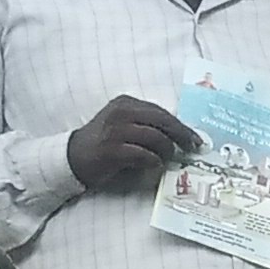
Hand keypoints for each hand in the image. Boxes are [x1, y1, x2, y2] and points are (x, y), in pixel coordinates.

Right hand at [64, 94, 198, 192]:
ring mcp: (115, 130)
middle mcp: (121, 113)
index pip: (160, 111)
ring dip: (167, 150)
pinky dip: (153, 160)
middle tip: (192, 148)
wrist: (74, 156)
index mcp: (126, 103)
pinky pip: (142, 154)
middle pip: (161, 120)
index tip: (195, 138)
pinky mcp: (112, 150)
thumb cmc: (104, 142)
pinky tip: (155, 164)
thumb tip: (179, 135)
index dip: (180, 125)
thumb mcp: (123, 124)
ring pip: (154, 137)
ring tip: (168, 159)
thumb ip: (146, 124)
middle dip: (181, 135)